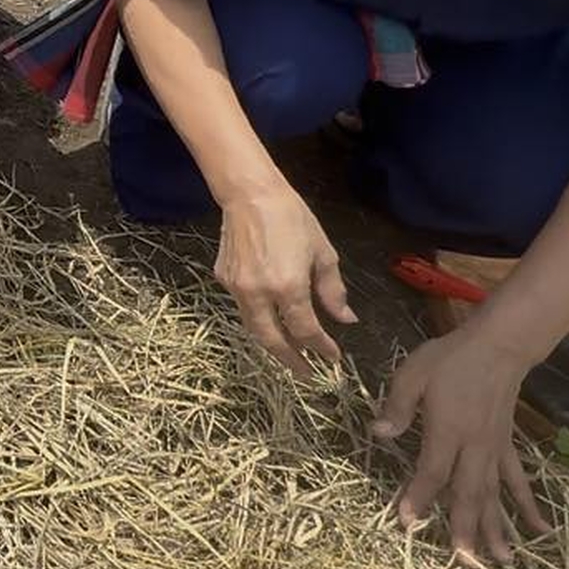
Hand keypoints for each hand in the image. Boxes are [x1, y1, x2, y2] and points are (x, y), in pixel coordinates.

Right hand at [215, 187, 358, 374]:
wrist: (249, 194)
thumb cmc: (291, 218)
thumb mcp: (322, 252)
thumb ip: (333, 291)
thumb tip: (344, 319)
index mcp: (288, 287)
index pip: (306, 331)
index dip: (321, 348)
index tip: (333, 358)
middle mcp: (259, 293)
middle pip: (273, 340)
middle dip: (291, 361)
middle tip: (307, 373)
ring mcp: (236, 288)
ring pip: (254, 327)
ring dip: (274, 342)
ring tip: (290, 351)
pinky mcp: (223, 279)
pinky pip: (243, 307)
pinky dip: (259, 317)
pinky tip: (271, 315)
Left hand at [374, 327, 550, 564]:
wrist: (499, 346)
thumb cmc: (450, 358)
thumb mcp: (414, 374)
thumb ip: (398, 406)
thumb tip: (378, 433)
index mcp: (448, 429)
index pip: (432, 471)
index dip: (419, 497)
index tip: (407, 523)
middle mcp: (475, 446)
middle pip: (468, 493)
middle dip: (465, 529)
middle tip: (464, 564)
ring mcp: (494, 449)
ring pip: (495, 494)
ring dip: (498, 528)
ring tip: (502, 562)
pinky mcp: (507, 446)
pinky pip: (518, 480)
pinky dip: (528, 505)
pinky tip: (540, 531)